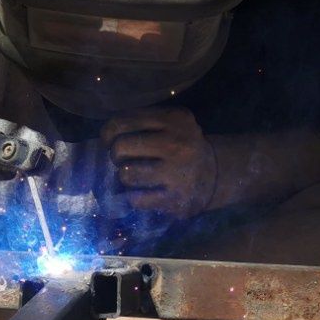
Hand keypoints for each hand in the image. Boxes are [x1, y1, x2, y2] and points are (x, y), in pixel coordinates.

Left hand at [100, 107, 217, 219]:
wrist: (215, 174)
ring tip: (134, 175)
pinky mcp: (176, 199)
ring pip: (126, 174)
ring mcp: (178, 173)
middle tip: (123, 159)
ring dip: (124, 176)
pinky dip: (132, 196)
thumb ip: (141, 122)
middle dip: (116, 155)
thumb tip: (105, 137)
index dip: (108, 132)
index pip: (122, 122)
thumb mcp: (170, 123)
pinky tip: (141, 192)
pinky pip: (136, 199)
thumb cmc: (181, 146)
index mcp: (175, 120)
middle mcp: (178, 144)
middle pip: (121, 147)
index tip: (109, 140)